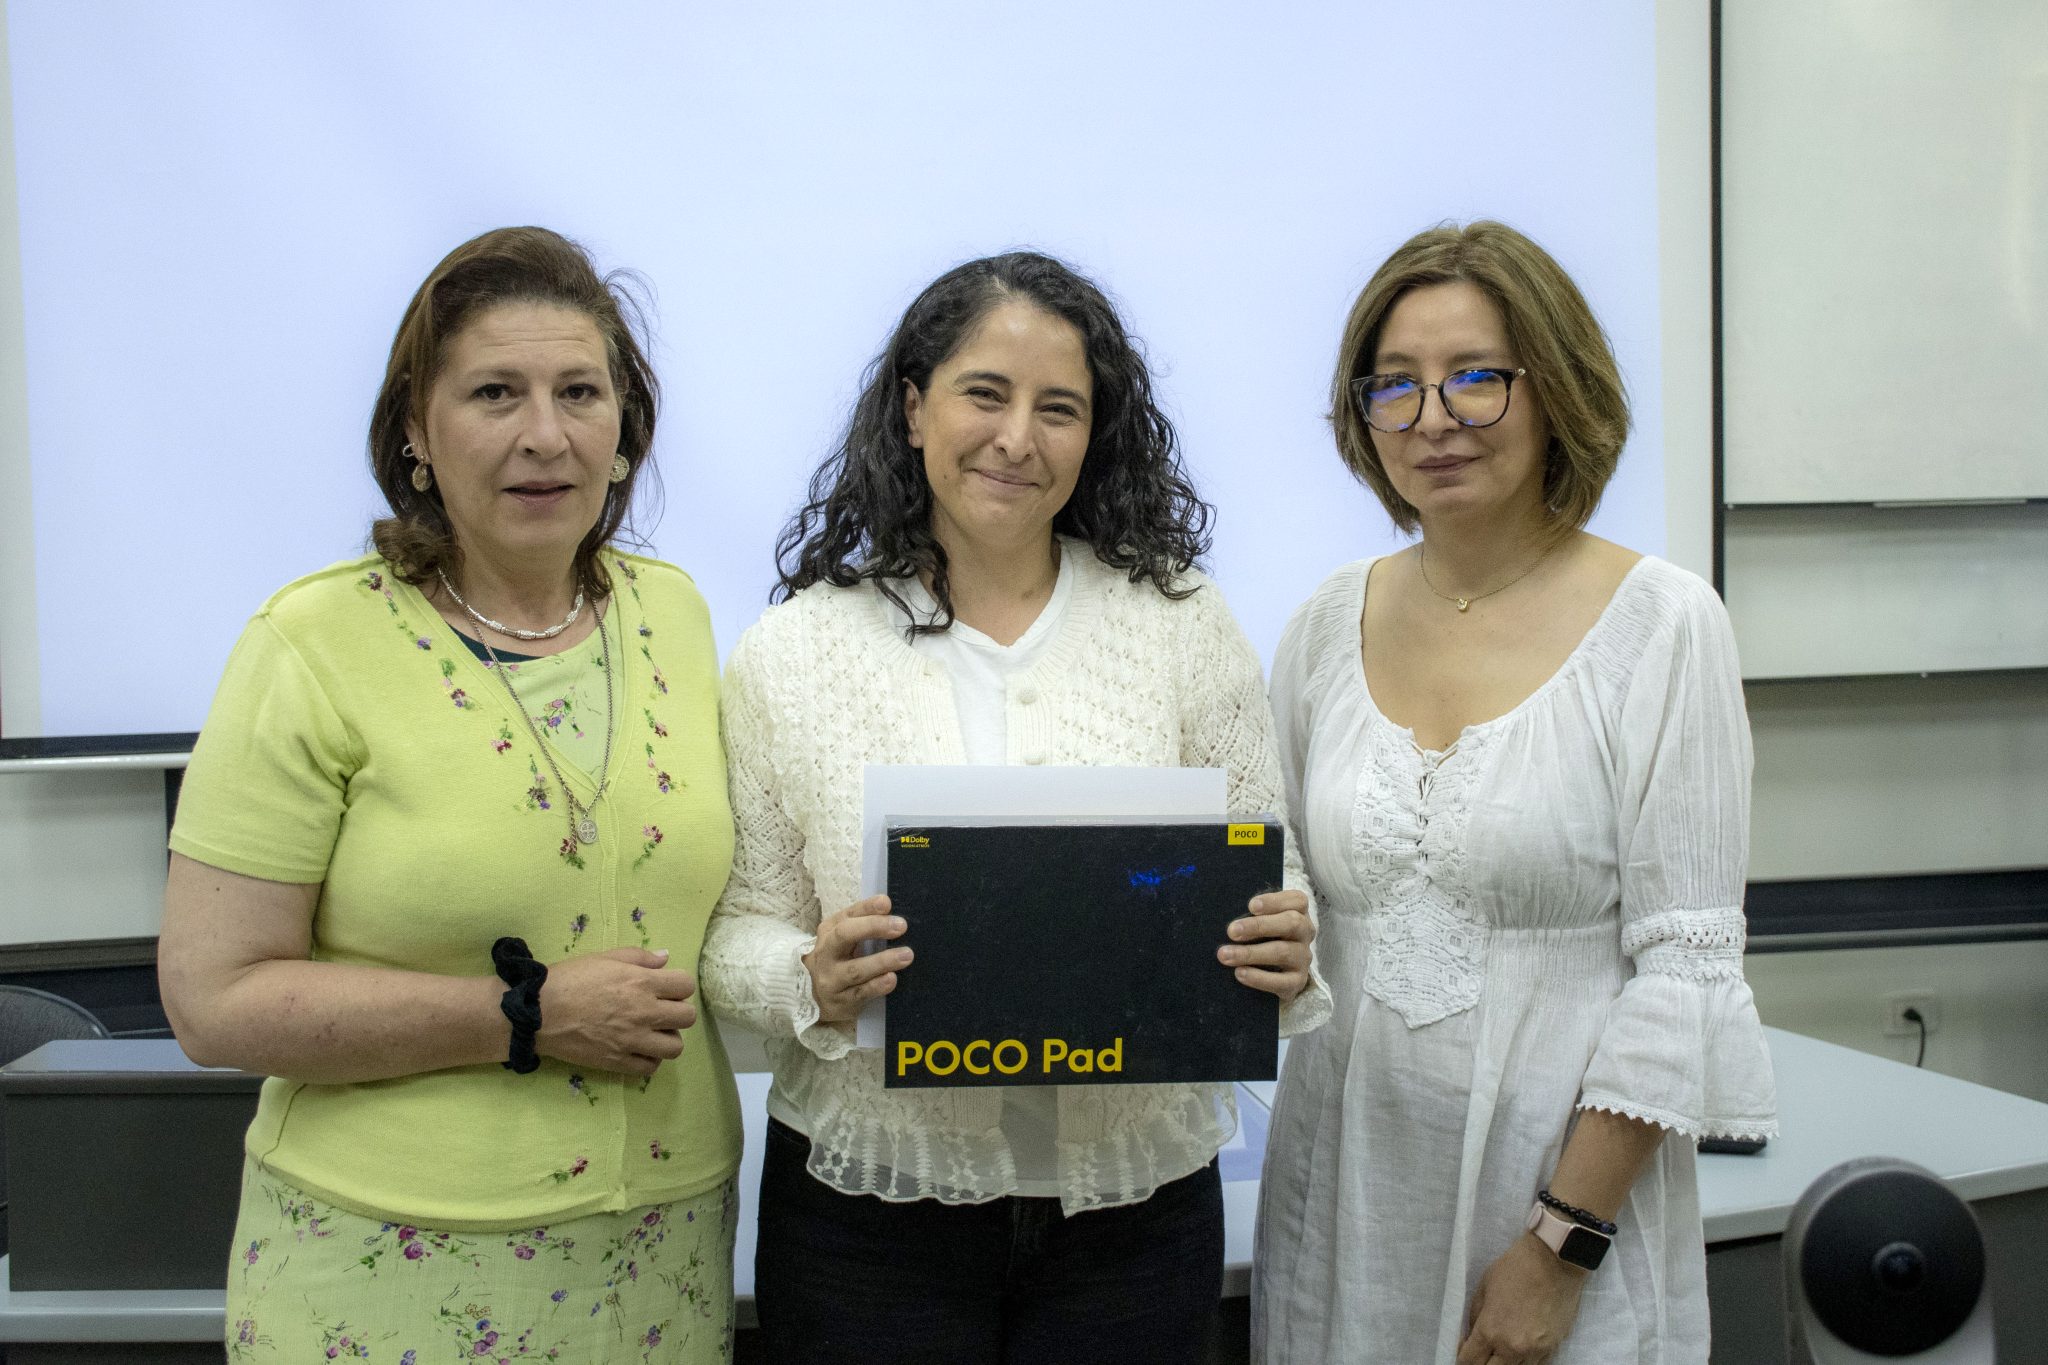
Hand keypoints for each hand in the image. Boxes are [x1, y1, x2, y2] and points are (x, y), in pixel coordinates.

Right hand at [535, 947, 696, 1076]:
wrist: (538, 1012)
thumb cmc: (570, 979)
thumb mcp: (605, 958)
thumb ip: (639, 957)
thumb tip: (666, 957)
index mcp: (642, 983)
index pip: (686, 985)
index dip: (678, 985)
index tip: (665, 988)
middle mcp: (644, 1013)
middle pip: (687, 1017)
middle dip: (678, 1011)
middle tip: (660, 1010)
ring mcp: (633, 1040)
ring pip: (675, 1047)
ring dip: (667, 1038)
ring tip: (651, 1032)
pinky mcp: (619, 1062)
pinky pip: (651, 1068)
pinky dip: (649, 1059)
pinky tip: (637, 1049)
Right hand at [805, 895, 911, 1022]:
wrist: (814, 997)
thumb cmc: (837, 961)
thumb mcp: (843, 940)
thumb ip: (864, 924)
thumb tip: (892, 912)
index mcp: (829, 931)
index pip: (848, 915)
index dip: (867, 908)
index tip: (887, 903)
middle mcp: (826, 953)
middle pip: (844, 935)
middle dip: (873, 927)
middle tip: (901, 926)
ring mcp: (831, 979)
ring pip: (855, 969)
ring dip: (882, 961)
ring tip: (906, 955)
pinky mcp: (841, 1001)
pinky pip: (861, 993)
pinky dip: (877, 985)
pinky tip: (891, 979)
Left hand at [1218, 890, 1313, 1002]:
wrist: (1277, 974)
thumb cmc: (1262, 936)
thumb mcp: (1259, 921)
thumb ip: (1251, 916)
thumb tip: (1229, 923)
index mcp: (1299, 912)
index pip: (1297, 901)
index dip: (1274, 902)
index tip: (1251, 906)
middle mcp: (1305, 933)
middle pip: (1291, 923)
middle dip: (1259, 926)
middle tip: (1231, 931)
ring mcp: (1303, 958)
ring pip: (1283, 952)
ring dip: (1251, 953)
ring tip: (1225, 955)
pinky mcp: (1297, 982)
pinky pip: (1281, 981)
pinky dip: (1259, 978)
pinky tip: (1239, 973)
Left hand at [1456, 1232, 1588, 1364]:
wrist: (1554, 1261)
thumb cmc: (1516, 1268)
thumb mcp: (1484, 1287)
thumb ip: (1476, 1316)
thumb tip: (1471, 1335)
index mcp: (1491, 1330)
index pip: (1469, 1361)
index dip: (1462, 1358)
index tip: (1463, 1351)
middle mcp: (1512, 1347)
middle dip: (1481, 1364)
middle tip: (1481, 1352)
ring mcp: (1535, 1351)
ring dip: (1504, 1362)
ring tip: (1500, 1349)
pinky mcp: (1552, 1348)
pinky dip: (1524, 1360)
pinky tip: (1519, 1349)